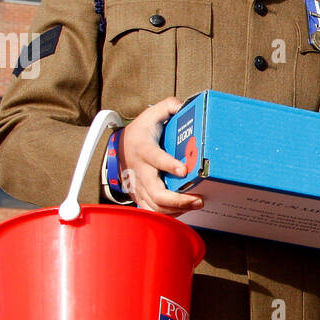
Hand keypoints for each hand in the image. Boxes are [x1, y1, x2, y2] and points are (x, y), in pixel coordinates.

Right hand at [117, 98, 203, 215]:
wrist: (121, 148)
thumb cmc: (140, 132)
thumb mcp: (152, 115)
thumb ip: (168, 107)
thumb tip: (182, 105)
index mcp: (144, 149)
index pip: (155, 158)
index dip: (168, 164)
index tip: (183, 170)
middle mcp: (141, 171)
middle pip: (157, 192)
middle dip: (179, 199)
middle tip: (198, 198)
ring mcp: (139, 186)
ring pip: (155, 205)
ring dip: (177, 209)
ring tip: (196, 203)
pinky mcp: (140, 195)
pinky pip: (153, 211)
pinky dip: (168, 214)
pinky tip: (183, 210)